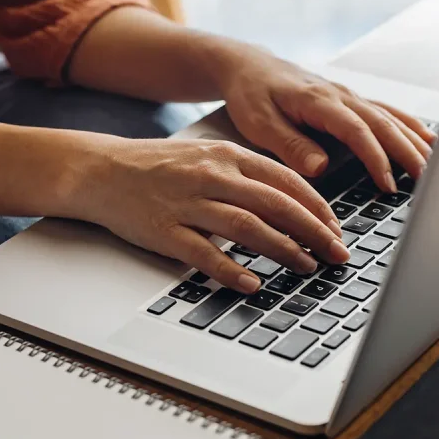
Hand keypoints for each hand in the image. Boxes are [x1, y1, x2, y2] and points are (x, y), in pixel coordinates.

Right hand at [66, 135, 350, 291]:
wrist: (102, 170)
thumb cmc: (160, 167)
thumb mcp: (209, 155)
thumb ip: (248, 174)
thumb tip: (295, 201)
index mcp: (228, 155)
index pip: (286, 181)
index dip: (318, 207)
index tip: (337, 229)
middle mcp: (212, 175)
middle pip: (276, 204)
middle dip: (314, 231)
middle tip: (336, 254)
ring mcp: (188, 203)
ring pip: (248, 227)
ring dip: (284, 249)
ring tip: (306, 267)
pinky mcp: (165, 230)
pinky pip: (205, 253)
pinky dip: (232, 270)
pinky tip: (252, 283)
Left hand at [212, 45, 436, 191]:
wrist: (248, 66)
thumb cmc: (251, 95)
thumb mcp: (259, 123)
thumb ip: (290, 145)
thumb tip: (320, 167)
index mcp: (319, 101)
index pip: (357, 130)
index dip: (375, 157)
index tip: (387, 184)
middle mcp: (340, 95)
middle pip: (383, 123)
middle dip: (408, 151)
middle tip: (427, 179)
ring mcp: (348, 95)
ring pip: (391, 116)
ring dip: (415, 138)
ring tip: (438, 163)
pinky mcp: (350, 99)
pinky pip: (387, 111)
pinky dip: (410, 125)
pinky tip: (428, 140)